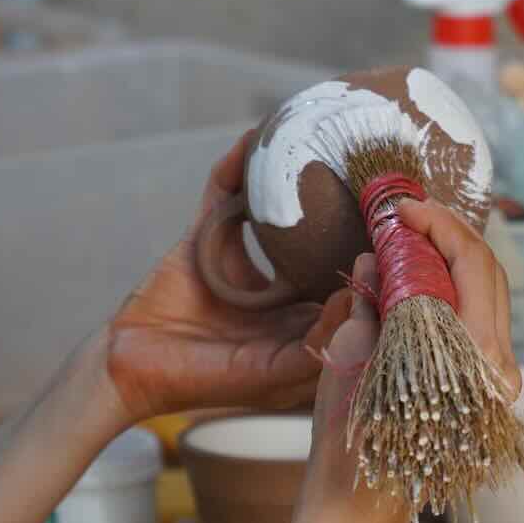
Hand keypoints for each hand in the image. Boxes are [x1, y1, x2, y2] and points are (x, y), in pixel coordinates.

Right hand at [99, 130, 351, 423]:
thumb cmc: (203, 382)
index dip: (369, 256)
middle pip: (316, 236)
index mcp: (299, 317)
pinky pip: (222, 194)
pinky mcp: (204, 237)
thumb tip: (356, 294)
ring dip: (290, 179)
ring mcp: (242, 256)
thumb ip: (315, 344)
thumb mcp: (272, 374)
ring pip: (273, 209)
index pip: (344, 279)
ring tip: (317, 147)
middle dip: (339, 207)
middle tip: (367, 174)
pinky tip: (251, 140)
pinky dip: (234, 167)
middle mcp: (276, 283)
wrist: (130, 370)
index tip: (393, 229)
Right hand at [281, 199, 517, 522]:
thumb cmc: (354, 443)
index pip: (474, 266)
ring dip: (449, 255)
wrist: (362, 505)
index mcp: (477, 360)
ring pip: (485, 292)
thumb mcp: (354, 359)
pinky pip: (473, 315)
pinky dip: (447, 285)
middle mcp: (499, 366)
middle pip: (488, 272)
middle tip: (406, 211)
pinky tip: (416, 272)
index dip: (439, 224)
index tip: (403, 206)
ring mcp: (495, 375)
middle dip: (447, 231)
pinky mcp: (481, 380)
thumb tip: (376, 257)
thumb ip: (374, 302)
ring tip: (407, 234)